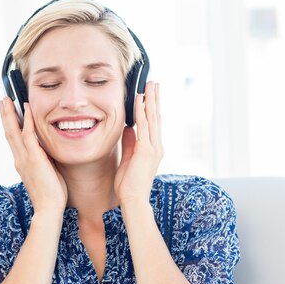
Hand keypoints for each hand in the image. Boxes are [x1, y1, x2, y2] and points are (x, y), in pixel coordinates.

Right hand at [0, 98, 67, 214]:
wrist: (48, 208)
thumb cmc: (50, 194)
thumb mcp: (45, 173)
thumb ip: (43, 160)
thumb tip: (48, 151)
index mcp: (21, 163)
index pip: (13, 140)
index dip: (9, 125)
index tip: (7, 112)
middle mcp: (19, 159)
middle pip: (8, 132)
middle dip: (4, 115)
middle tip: (1, 99)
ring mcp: (24, 158)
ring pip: (13, 131)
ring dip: (9, 113)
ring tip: (6, 99)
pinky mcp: (33, 158)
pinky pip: (28, 135)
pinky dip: (27, 120)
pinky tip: (26, 109)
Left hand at [114, 81, 163, 205]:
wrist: (133, 200)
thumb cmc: (129, 184)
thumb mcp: (128, 159)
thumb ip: (129, 143)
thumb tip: (128, 128)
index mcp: (153, 149)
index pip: (154, 123)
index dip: (152, 107)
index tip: (150, 93)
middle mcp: (157, 146)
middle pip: (156, 117)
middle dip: (155, 98)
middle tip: (154, 82)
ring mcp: (153, 148)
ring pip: (152, 118)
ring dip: (150, 100)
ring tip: (150, 84)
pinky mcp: (146, 151)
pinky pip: (144, 126)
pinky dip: (141, 111)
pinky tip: (139, 99)